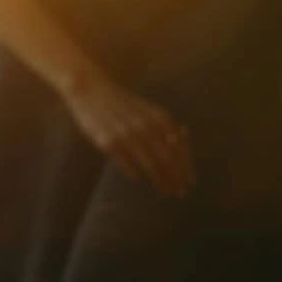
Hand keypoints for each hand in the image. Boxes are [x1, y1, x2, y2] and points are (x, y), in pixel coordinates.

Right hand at [65, 69, 195, 197]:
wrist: (92, 89)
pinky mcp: (108, 142)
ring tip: (165, 191)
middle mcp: (145, 126)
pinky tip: (139, 178)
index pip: (179, 148)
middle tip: (180, 192)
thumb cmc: (123, 102)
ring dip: (160, 180)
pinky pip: (126, 164)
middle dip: (176, 178)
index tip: (190, 181)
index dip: (186, 167)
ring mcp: (126, 134)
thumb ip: (165, 123)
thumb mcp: (148, 109)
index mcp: (157, 117)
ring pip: (150, 165)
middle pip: (167, 159)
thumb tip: (185, 138)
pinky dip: (135, 173)